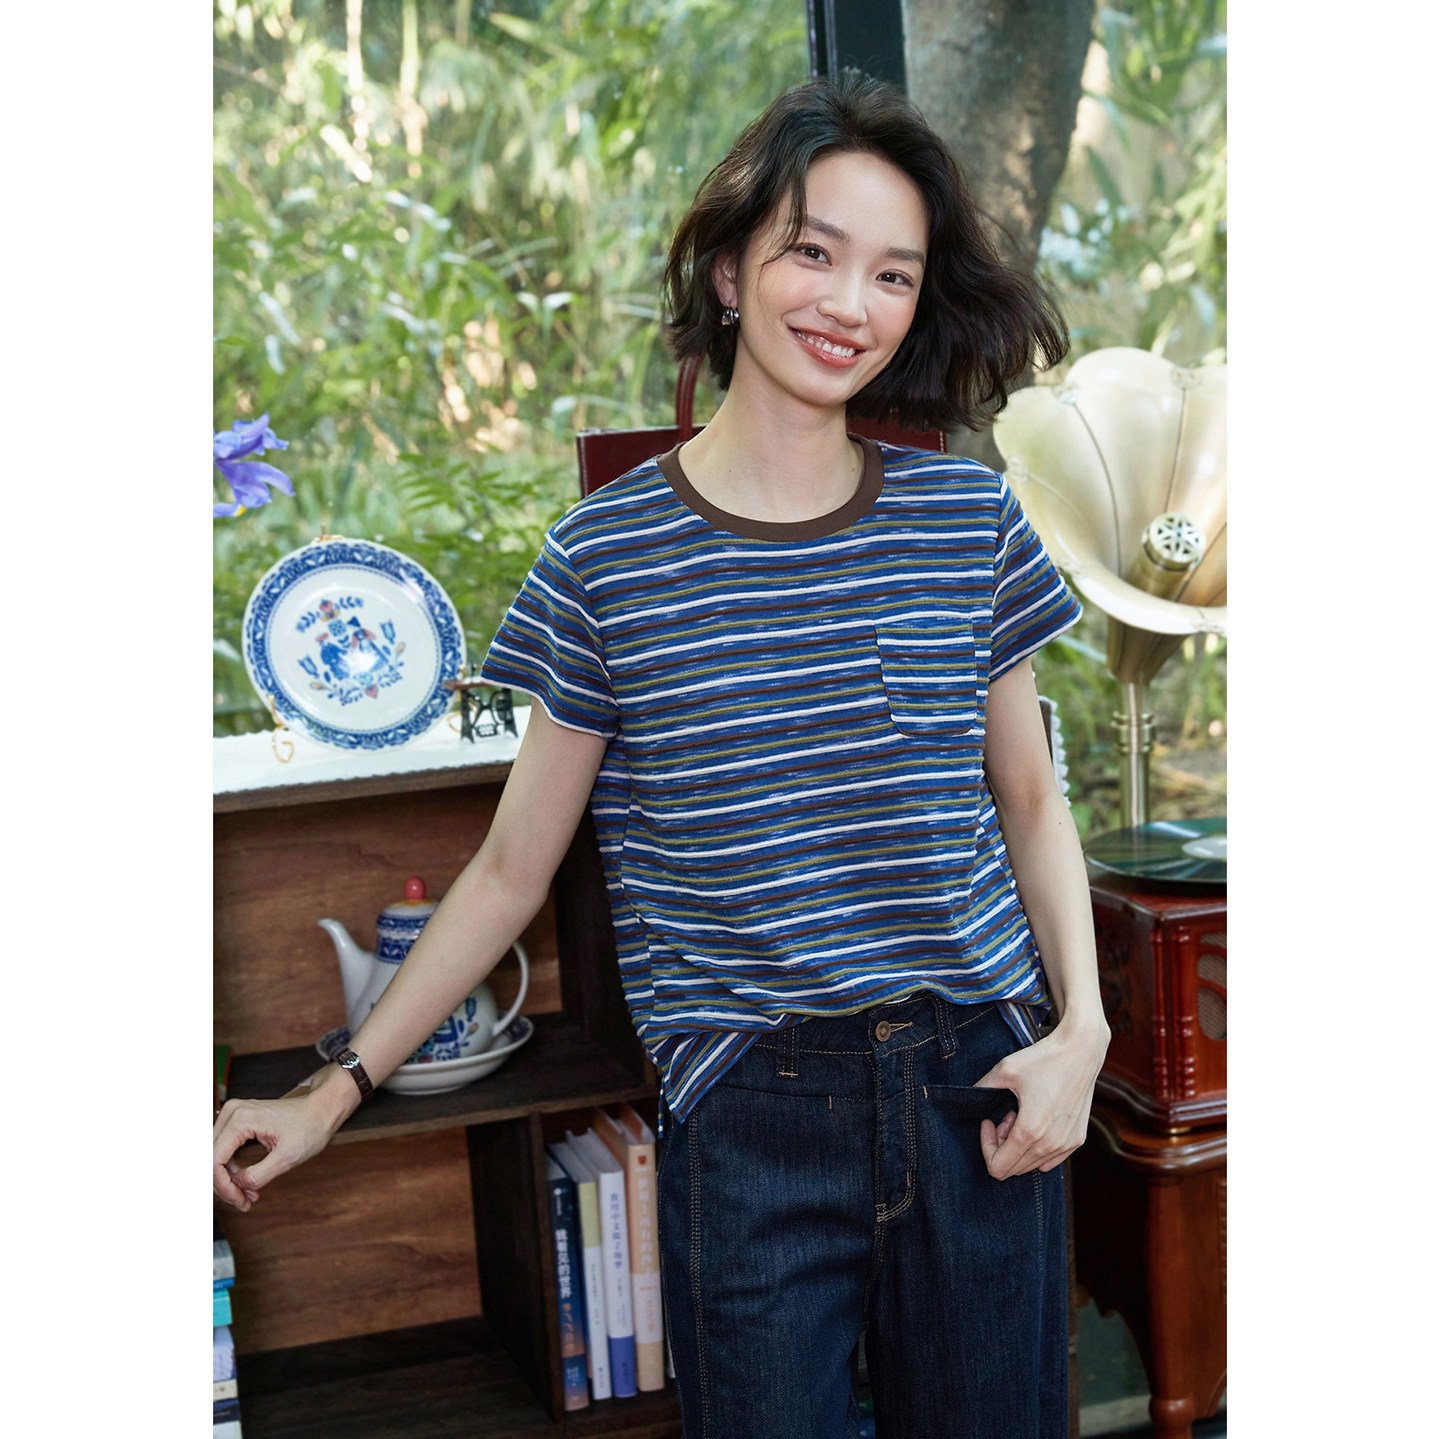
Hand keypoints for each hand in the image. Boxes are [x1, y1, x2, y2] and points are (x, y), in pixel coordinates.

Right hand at [212, 1070, 351, 1211]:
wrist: (322, 1109)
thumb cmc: (310, 1127)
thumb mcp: (288, 1157)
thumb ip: (259, 1174)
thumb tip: (236, 1185)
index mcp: (241, 1119)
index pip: (214, 1161)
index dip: (223, 1187)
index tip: (241, 1201)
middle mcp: (232, 1113)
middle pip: (210, 1159)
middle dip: (225, 1186)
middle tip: (244, 1201)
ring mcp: (234, 1115)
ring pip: (215, 1157)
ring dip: (228, 1180)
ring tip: (249, 1195)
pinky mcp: (238, 1121)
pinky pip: (224, 1151)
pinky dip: (232, 1170)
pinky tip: (247, 1183)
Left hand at [975, 1016, 1108, 1180]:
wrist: (1081, 1051)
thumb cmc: (1044, 1059)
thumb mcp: (1004, 1070)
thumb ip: (981, 1089)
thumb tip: (968, 1098)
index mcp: (1030, 1132)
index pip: (998, 1168)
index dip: (986, 1147)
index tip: (988, 1121)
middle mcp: (1050, 1145)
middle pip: (1013, 1169)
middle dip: (1001, 1146)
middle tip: (1004, 1117)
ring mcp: (1067, 1145)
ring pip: (1031, 1166)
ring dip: (1019, 1147)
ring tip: (1019, 1117)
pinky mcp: (1078, 1140)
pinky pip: (1050, 1161)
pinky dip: (1037, 1148)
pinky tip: (1037, 1122)